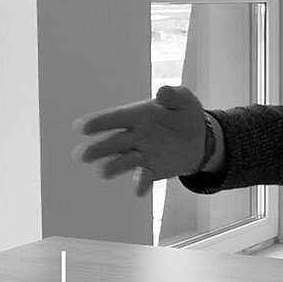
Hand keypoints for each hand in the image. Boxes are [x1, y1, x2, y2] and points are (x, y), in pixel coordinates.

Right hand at [73, 86, 206, 196]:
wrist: (199, 138)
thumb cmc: (184, 114)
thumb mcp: (184, 101)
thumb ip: (174, 96)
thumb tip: (163, 91)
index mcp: (137, 115)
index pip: (114, 118)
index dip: (99, 122)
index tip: (82, 128)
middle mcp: (133, 136)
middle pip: (111, 143)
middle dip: (96, 149)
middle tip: (82, 155)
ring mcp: (141, 155)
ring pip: (120, 162)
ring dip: (114, 166)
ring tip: (108, 170)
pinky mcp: (152, 171)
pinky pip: (143, 179)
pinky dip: (139, 184)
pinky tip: (138, 190)